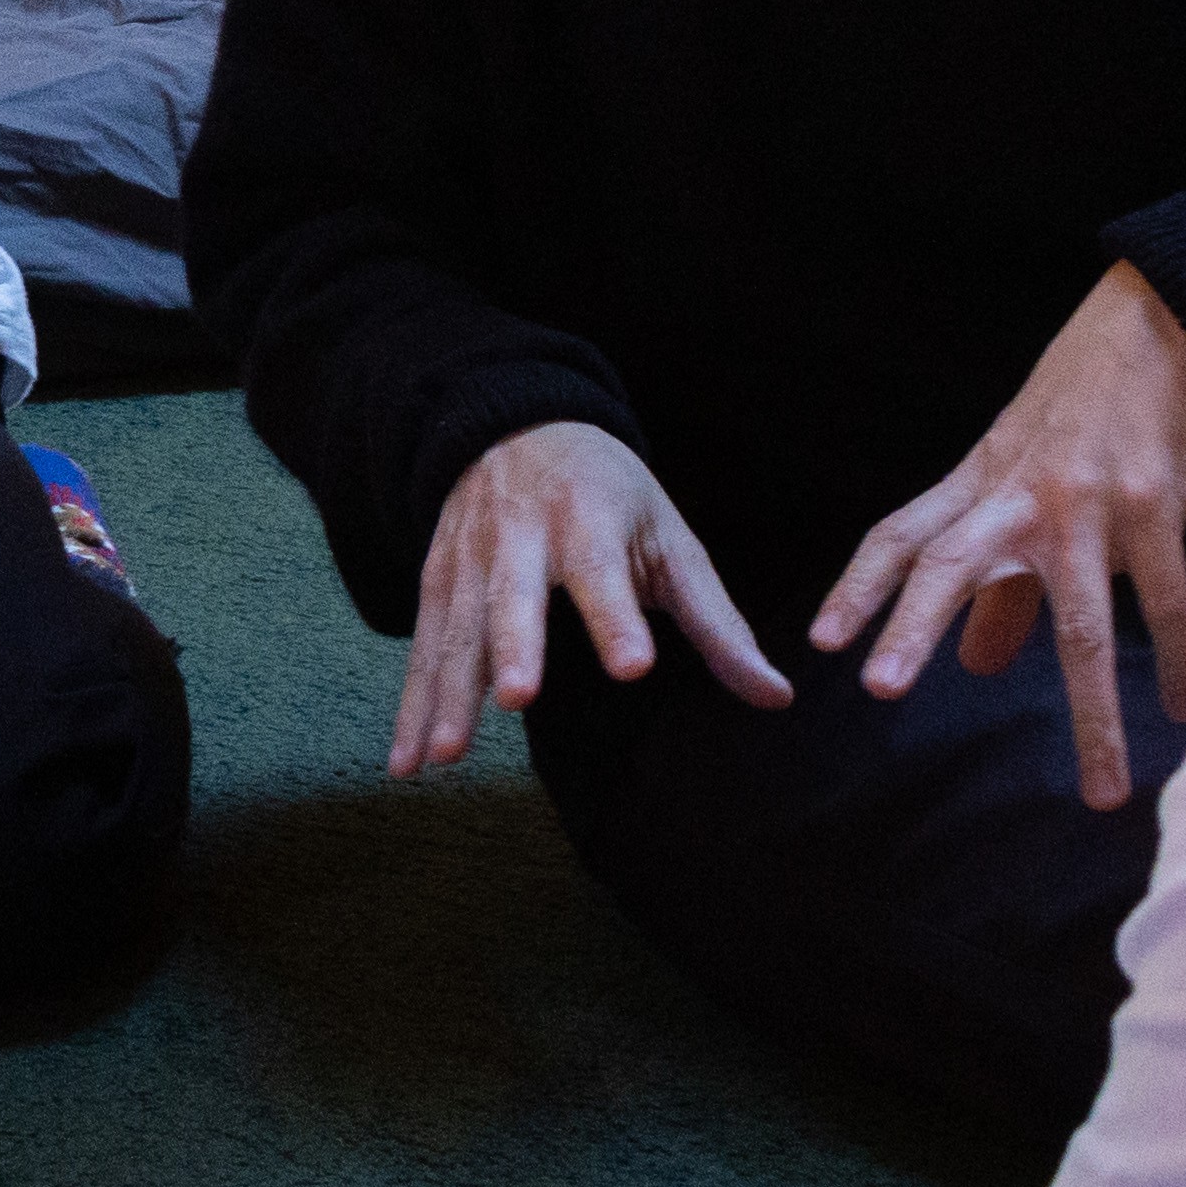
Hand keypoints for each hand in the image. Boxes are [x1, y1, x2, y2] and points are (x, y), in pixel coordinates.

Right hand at [393, 421, 787, 779]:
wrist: (514, 425)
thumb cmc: (610, 496)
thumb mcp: (671, 540)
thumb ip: (718, 624)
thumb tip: (777, 696)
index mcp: (591, 517)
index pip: (605, 570)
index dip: (617, 617)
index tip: (633, 665)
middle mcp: (521, 533)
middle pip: (515, 594)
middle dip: (513, 646)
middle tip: (518, 698)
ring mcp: (470, 556)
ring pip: (458, 628)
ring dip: (447, 692)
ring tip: (443, 755)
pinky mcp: (437, 580)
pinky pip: (423, 648)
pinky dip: (411, 705)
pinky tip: (408, 762)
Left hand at [810, 262, 1185, 808]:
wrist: (1163, 322)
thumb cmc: (1085, 405)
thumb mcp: (1022, 474)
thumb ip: (1001, 581)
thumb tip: (976, 667)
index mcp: (981, 486)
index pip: (901, 535)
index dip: (859, 586)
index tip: (823, 643)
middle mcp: (1021, 496)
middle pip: (951, 564)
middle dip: (913, 626)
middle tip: (882, 689)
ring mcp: (1088, 503)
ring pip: (1080, 622)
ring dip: (1094, 713)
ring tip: (1102, 788)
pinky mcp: (1155, 504)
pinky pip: (1165, 600)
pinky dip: (1180, 661)